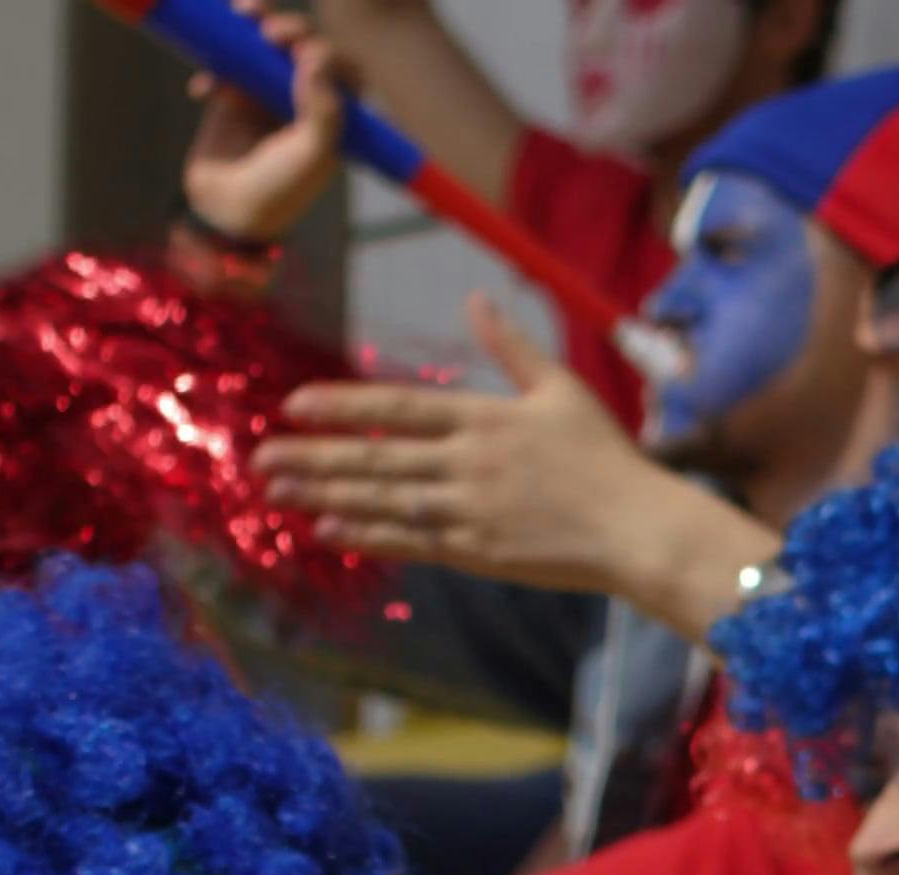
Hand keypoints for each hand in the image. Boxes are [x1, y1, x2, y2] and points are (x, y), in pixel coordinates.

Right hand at [180, 3, 344, 246]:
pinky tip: (206, 89)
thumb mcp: (313, 153)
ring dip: (254, 21)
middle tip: (270, 31)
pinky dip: (214, 62)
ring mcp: (266, 92)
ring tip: (242, 14)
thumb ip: (324, 109)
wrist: (228, 210)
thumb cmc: (281, 187)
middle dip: (288, 26)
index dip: (323, 47)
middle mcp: (302, 98)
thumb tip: (315, 58)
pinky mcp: (230, 93)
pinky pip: (224, 59)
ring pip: (263, 41)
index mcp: (333, 112)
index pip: (339, 65)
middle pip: (301, 44)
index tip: (303, 52)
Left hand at [260, 295, 674, 593]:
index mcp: (486, 418)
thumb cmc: (607, 458)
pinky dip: (368, 534)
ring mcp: (471, 510)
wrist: (639, 529)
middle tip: (260, 457)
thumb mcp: (562, 390)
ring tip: (276, 490)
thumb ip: (511, 346)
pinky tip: (328, 528)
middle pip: (376, 458)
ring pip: (383, 499)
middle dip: (313, 456)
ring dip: (325, 493)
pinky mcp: (479, 552)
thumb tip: (476, 297)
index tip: (295, 404)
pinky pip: (411, 540)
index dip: (343, 406)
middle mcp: (469, 463)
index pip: (399, 408)